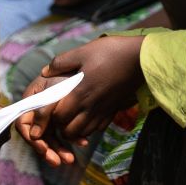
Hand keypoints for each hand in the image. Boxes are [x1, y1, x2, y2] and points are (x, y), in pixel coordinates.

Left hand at [15, 35, 144, 165]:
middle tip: (57, 114)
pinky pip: (97, 128)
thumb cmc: (110, 52)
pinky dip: (89, 128)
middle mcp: (90, 107)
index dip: (49, 117)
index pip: (58, 117)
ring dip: (74, 129)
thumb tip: (45, 72)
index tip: (47, 110)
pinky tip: (86, 116)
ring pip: (83, 133)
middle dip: (60, 126)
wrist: (141, 58)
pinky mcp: (113, 111)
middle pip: (69, 131)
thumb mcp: (83, 52)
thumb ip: (61, 62)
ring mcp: (103, 111)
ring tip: (70, 117)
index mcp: (80, 92)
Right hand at [15, 75, 80, 166]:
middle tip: (59, 162)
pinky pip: (64, 133)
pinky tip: (83, 143)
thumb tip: (34, 135)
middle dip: (47, 150)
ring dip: (59, 150)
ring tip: (70, 160)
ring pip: (51, 137)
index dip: (32, 138)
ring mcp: (50, 114)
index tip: (43, 149)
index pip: (23, 124)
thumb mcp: (53, 91)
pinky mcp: (64, 117)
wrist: (89, 68)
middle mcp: (38, 110)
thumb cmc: (68, 76)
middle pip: (37, 135)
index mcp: (30, 101)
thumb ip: (42, 111)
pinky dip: (72, 139)